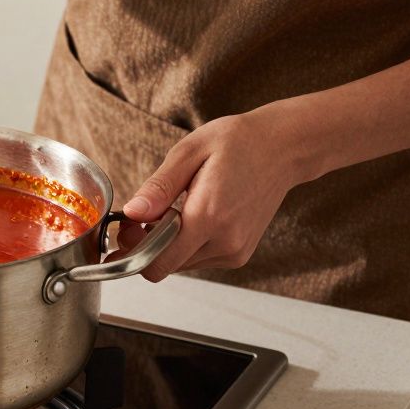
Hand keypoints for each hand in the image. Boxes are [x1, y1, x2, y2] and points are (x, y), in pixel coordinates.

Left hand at [116, 107, 310, 281]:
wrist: (282, 149)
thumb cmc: (237, 143)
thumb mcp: (189, 152)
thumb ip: (158, 187)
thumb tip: (132, 213)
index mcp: (209, 216)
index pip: (157, 262)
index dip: (133, 249)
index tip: (127, 227)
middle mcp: (225, 242)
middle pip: (165, 265)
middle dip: (147, 244)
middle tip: (146, 212)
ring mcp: (235, 252)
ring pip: (180, 264)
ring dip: (167, 244)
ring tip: (175, 208)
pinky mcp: (239, 254)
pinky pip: (198, 258)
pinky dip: (186, 243)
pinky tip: (193, 215)